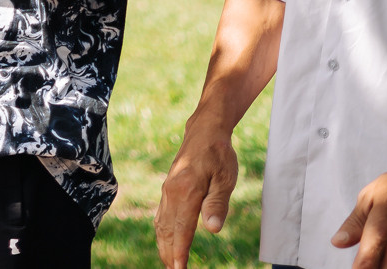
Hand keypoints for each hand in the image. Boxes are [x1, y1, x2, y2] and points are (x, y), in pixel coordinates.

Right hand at [156, 123, 238, 268]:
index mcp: (186, 192)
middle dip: (170, 254)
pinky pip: (161, 215)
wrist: (204, 130)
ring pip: (162, 224)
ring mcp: (167, 190)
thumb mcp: (225, 178)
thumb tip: (212, 230)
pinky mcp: (168, 188)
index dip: (180, 252)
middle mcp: (172, 193)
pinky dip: (162, 232)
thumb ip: (217, 204)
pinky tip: (166, 239)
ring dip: (164, 245)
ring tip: (169, 262)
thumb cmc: (218, 154)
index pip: (182, 230)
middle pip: (168, 231)